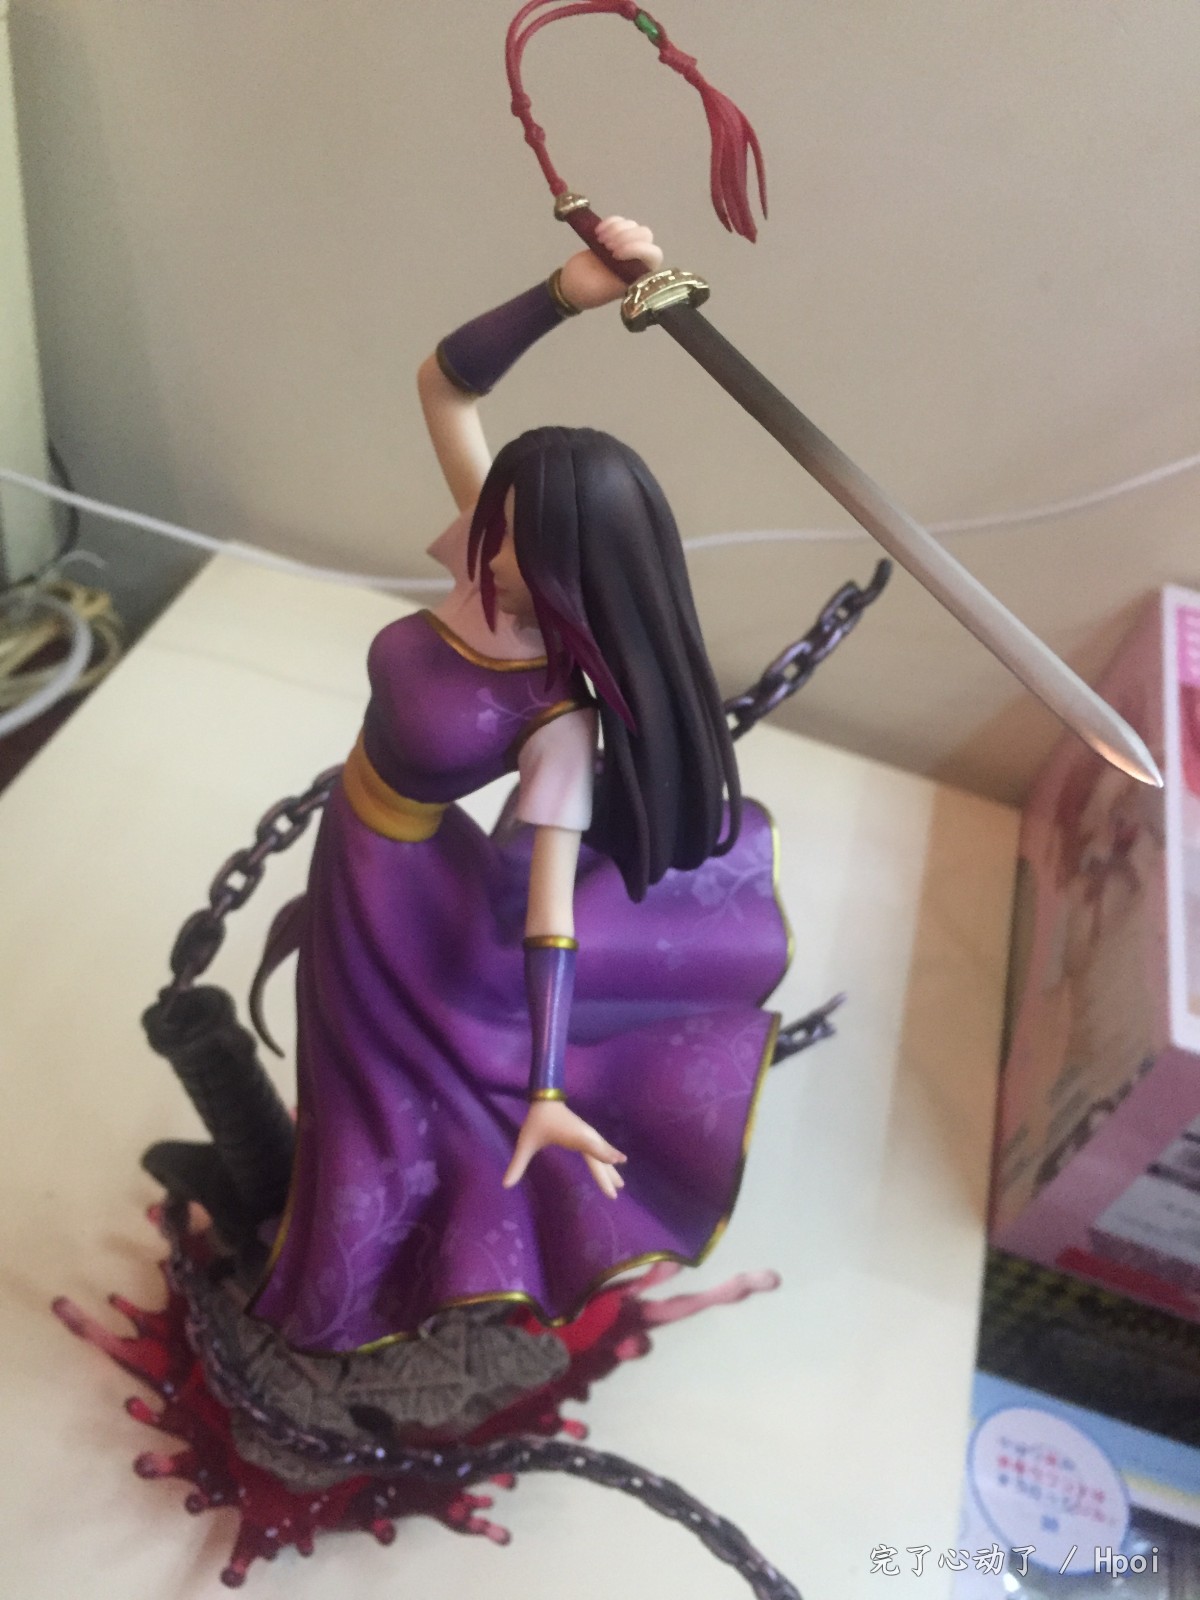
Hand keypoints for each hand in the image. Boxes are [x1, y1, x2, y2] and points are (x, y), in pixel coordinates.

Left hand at [503, 1100, 627, 1198]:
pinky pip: (601, 1148)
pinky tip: (615, 1162)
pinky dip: (608, 1156)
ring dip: (611, 1168)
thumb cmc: (537, 1121)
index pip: (590, 1148)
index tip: (618, 1162)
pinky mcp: (587, 1134)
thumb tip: (505, 1185)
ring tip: (620, 1184)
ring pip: (603, 1153)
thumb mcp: (526, 1142)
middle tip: (616, 1193)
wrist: (546, 1099)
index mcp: (573, 1137)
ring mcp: (588, 1134)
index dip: (604, 1153)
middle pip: (599, 1157)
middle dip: (608, 1175)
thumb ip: (518, 1163)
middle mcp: (585, 1136)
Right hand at [558, 216, 663, 311]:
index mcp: (640, 276)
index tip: (615, 254)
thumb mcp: (602, 291)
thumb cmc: (586, 292)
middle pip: (645, 235)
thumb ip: (618, 279)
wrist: (571, 285)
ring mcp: (627, 245)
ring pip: (633, 225)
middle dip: (626, 236)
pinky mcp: (615, 236)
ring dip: (617, 228)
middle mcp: (638, 259)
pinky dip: (610, 222)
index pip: (653, 255)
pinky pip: (620, 221)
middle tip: (607, 246)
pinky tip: (598, 231)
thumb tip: (629, 266)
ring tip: (600, 240)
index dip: (638, 249)